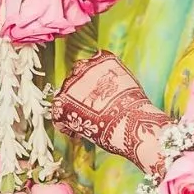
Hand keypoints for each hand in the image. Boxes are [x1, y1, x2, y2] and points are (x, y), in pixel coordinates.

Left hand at [51, 50, 168, 177]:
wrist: (130, 121)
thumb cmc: (134, 107)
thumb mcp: (127, 85)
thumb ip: (113, 82)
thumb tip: (110, 92)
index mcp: (102, 59)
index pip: (90, 68)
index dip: (92, 85)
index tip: (98, 97)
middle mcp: (84, 66)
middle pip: (75, 80)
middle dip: (80, 95)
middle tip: (90, 112)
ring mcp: (71, 83)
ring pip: (65, 96)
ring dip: (72, 110)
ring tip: (86, 125)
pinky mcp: (61, 101)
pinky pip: (58, 114)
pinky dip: (66, 127)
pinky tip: (79, 134)